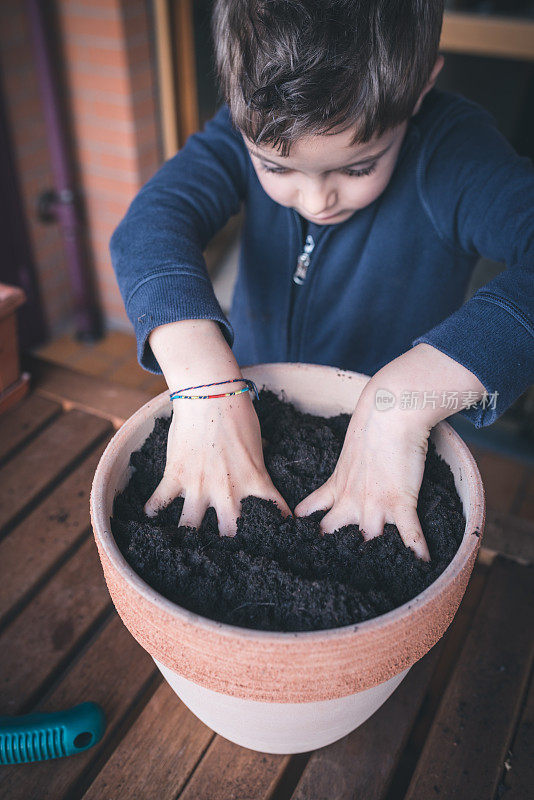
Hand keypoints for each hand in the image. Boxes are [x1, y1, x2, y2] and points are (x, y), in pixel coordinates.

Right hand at [144, 390, 291, 534]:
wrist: (210, 394)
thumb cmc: (238, 412)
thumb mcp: (256, 442)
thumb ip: (256, 459)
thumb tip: (261, 458)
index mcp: (254, 480)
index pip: (272, 513)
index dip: (276, 530)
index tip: (275, 541)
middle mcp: (227, 490)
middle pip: (229, 533)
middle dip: (229, 545)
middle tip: (226, 553)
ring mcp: (199, 485)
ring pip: (191, 526)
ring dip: (188, 535)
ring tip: (185, 543)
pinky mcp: (176, 475)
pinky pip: (160, 501)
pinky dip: (153, 509)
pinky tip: (150, 515)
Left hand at [294, 382, 430, 560]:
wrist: (390, 413)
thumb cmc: (372, 426)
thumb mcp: (350, 452)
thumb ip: (349, 468)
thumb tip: (353, 468)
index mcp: (336, 487)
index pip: (310, 513)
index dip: (303, 531)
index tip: (293, 546)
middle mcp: (350, 501)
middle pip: (332, 536)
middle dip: (329, 555)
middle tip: (326, 575)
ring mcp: (374, 505)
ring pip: (368, 542)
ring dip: (374, 561)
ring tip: (379, 581)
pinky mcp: (400, 502)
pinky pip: (409, 535)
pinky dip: (417, 552)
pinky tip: (422, 567)